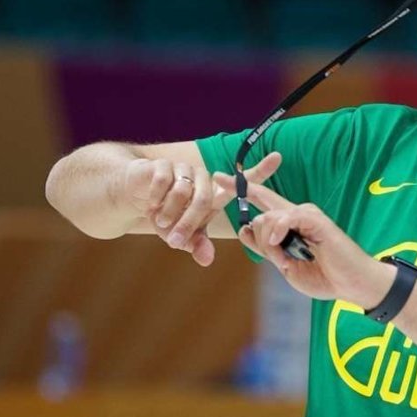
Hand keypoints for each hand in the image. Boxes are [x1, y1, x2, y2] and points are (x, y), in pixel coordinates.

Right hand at [122, 151, 281, 265]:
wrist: (138, 197)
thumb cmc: (168, 217)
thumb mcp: (183, 235)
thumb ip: (197, 245)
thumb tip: (206, 259)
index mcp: (216, 195)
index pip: (244, 182)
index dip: (261, 169)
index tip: (278, 157)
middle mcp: (205, 179)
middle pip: (204, 201)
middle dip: (187, 224)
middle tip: (174, 239)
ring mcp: (186, 170)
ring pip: (183, 192)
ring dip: (169, 212)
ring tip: (161, 221)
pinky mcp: (165, 164)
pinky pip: (163, 183)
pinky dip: (156, 199)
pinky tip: (151, 205)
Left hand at [227, 178, 391, 306]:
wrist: (352, 284)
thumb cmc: (324, 276)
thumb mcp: (286, 266)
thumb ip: (266, 248)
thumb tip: (245, 230)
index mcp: (289, 225)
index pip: (262, 200)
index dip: (240, 188)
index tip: (219, 177)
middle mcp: (296, 215)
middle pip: (259, 216)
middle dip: (259, 242)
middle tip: (280, 262)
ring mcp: (306, 215)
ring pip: (268, 219)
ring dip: (271, 245)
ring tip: (289, 261)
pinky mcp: (315, 219)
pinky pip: (285, 217)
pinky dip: (279, 232)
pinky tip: (281, 243)